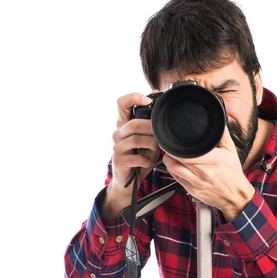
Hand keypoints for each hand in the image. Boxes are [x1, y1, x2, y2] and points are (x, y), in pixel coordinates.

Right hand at [107, 90, 161, 208]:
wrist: (128, 180)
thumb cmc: (140, 156)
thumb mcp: (147, 138)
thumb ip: (152, 124)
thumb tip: (159, 99)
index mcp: (124, 124)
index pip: (121, 103)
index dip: (133, 98)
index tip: (147, 101)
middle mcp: (118, 134)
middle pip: (133, 124)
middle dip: (150, 129)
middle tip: (159, 136)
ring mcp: (117, 148)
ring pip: (136, 140)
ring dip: (150, 144)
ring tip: (155, 149)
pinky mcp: (119, 161)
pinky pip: (136, 158)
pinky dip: (146, 160)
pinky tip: (147, 162)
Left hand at [161, 126, 254, 220]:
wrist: (235, 196)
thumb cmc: (233, 174)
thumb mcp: (231, 152)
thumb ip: (223, 136)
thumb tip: (219, 122)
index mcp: (212, 160)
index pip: (186, 151)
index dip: (175, 145)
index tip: (172, 139)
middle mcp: (202, 171)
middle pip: (177, 159)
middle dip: (169, 151)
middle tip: (167, 145)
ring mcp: (195, 182)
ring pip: (174, 169)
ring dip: (168, 161)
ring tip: (168, 155)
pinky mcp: (192, 190)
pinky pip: (177, 179)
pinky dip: (172, 171)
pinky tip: (173, 166)